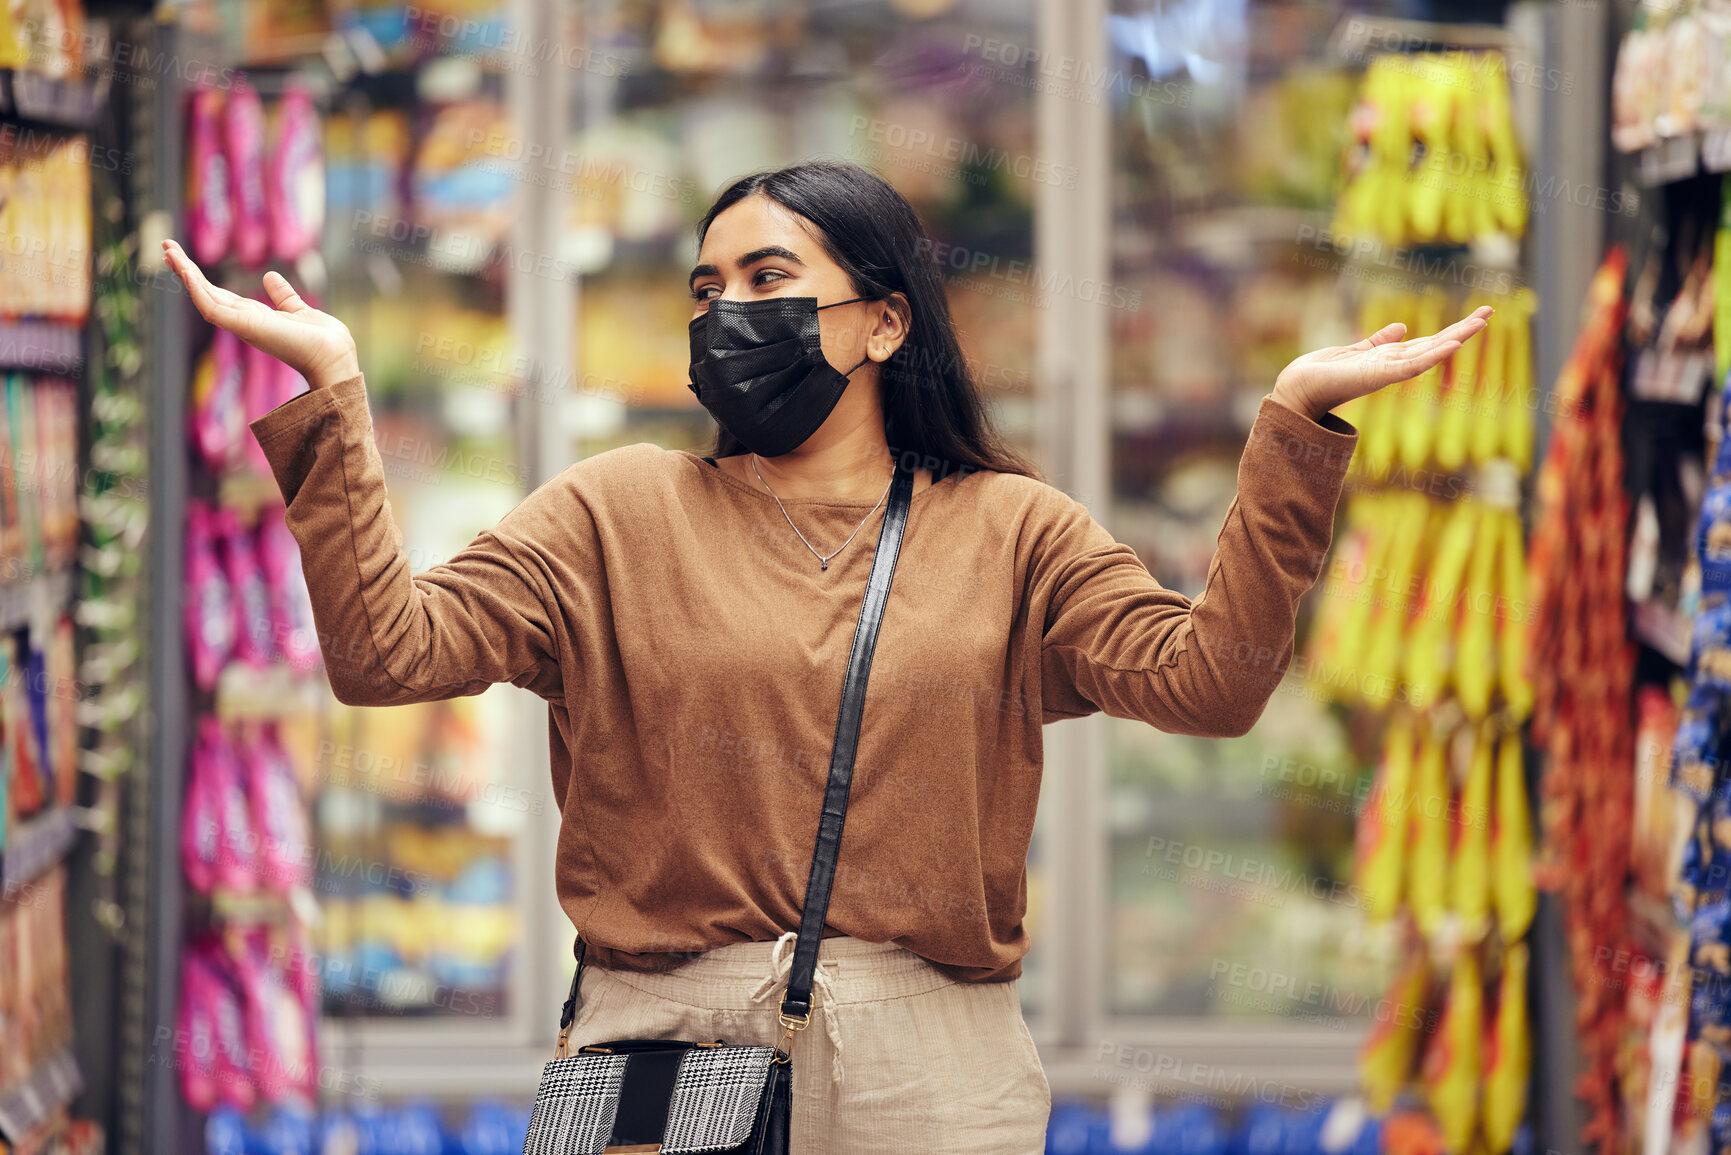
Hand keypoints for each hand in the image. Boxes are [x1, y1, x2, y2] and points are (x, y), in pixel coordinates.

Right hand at [161, 239, 359, 389]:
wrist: (335, 354)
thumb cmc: (322, 340)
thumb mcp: (298, 309)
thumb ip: (283, 296)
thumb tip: (270, 277)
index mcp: (255, 317)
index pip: (220, 294)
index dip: (201, 277)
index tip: (184, 256)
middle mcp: (244, 322)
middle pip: (206, 293)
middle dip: (185, 270)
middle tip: (165, 246)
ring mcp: (242, 325)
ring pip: (204, 297)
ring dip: (185, 274)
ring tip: (168, 251)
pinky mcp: (244, 327)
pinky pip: (212, 307)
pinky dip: (198, 289)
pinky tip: (186, 271)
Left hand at [1270, 305, 1493, 421]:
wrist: (1299, 387)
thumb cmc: (1324, 372)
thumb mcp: (1357, 350)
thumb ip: (1380, 341)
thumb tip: (1401, 327)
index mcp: (1391, 358)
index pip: (1429, 341)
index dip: (1453, 329)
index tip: (1477, 315)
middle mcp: (1394, 365)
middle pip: (1436, 344)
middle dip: (1463, 329)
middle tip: (1490, 312)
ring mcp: (1388, 372)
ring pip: (1429, 353)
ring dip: (1455, 338)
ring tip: (1479, 323)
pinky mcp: (1378, 376)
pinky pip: (1411, 366)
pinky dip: (1431, 356)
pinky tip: (1451, 346)